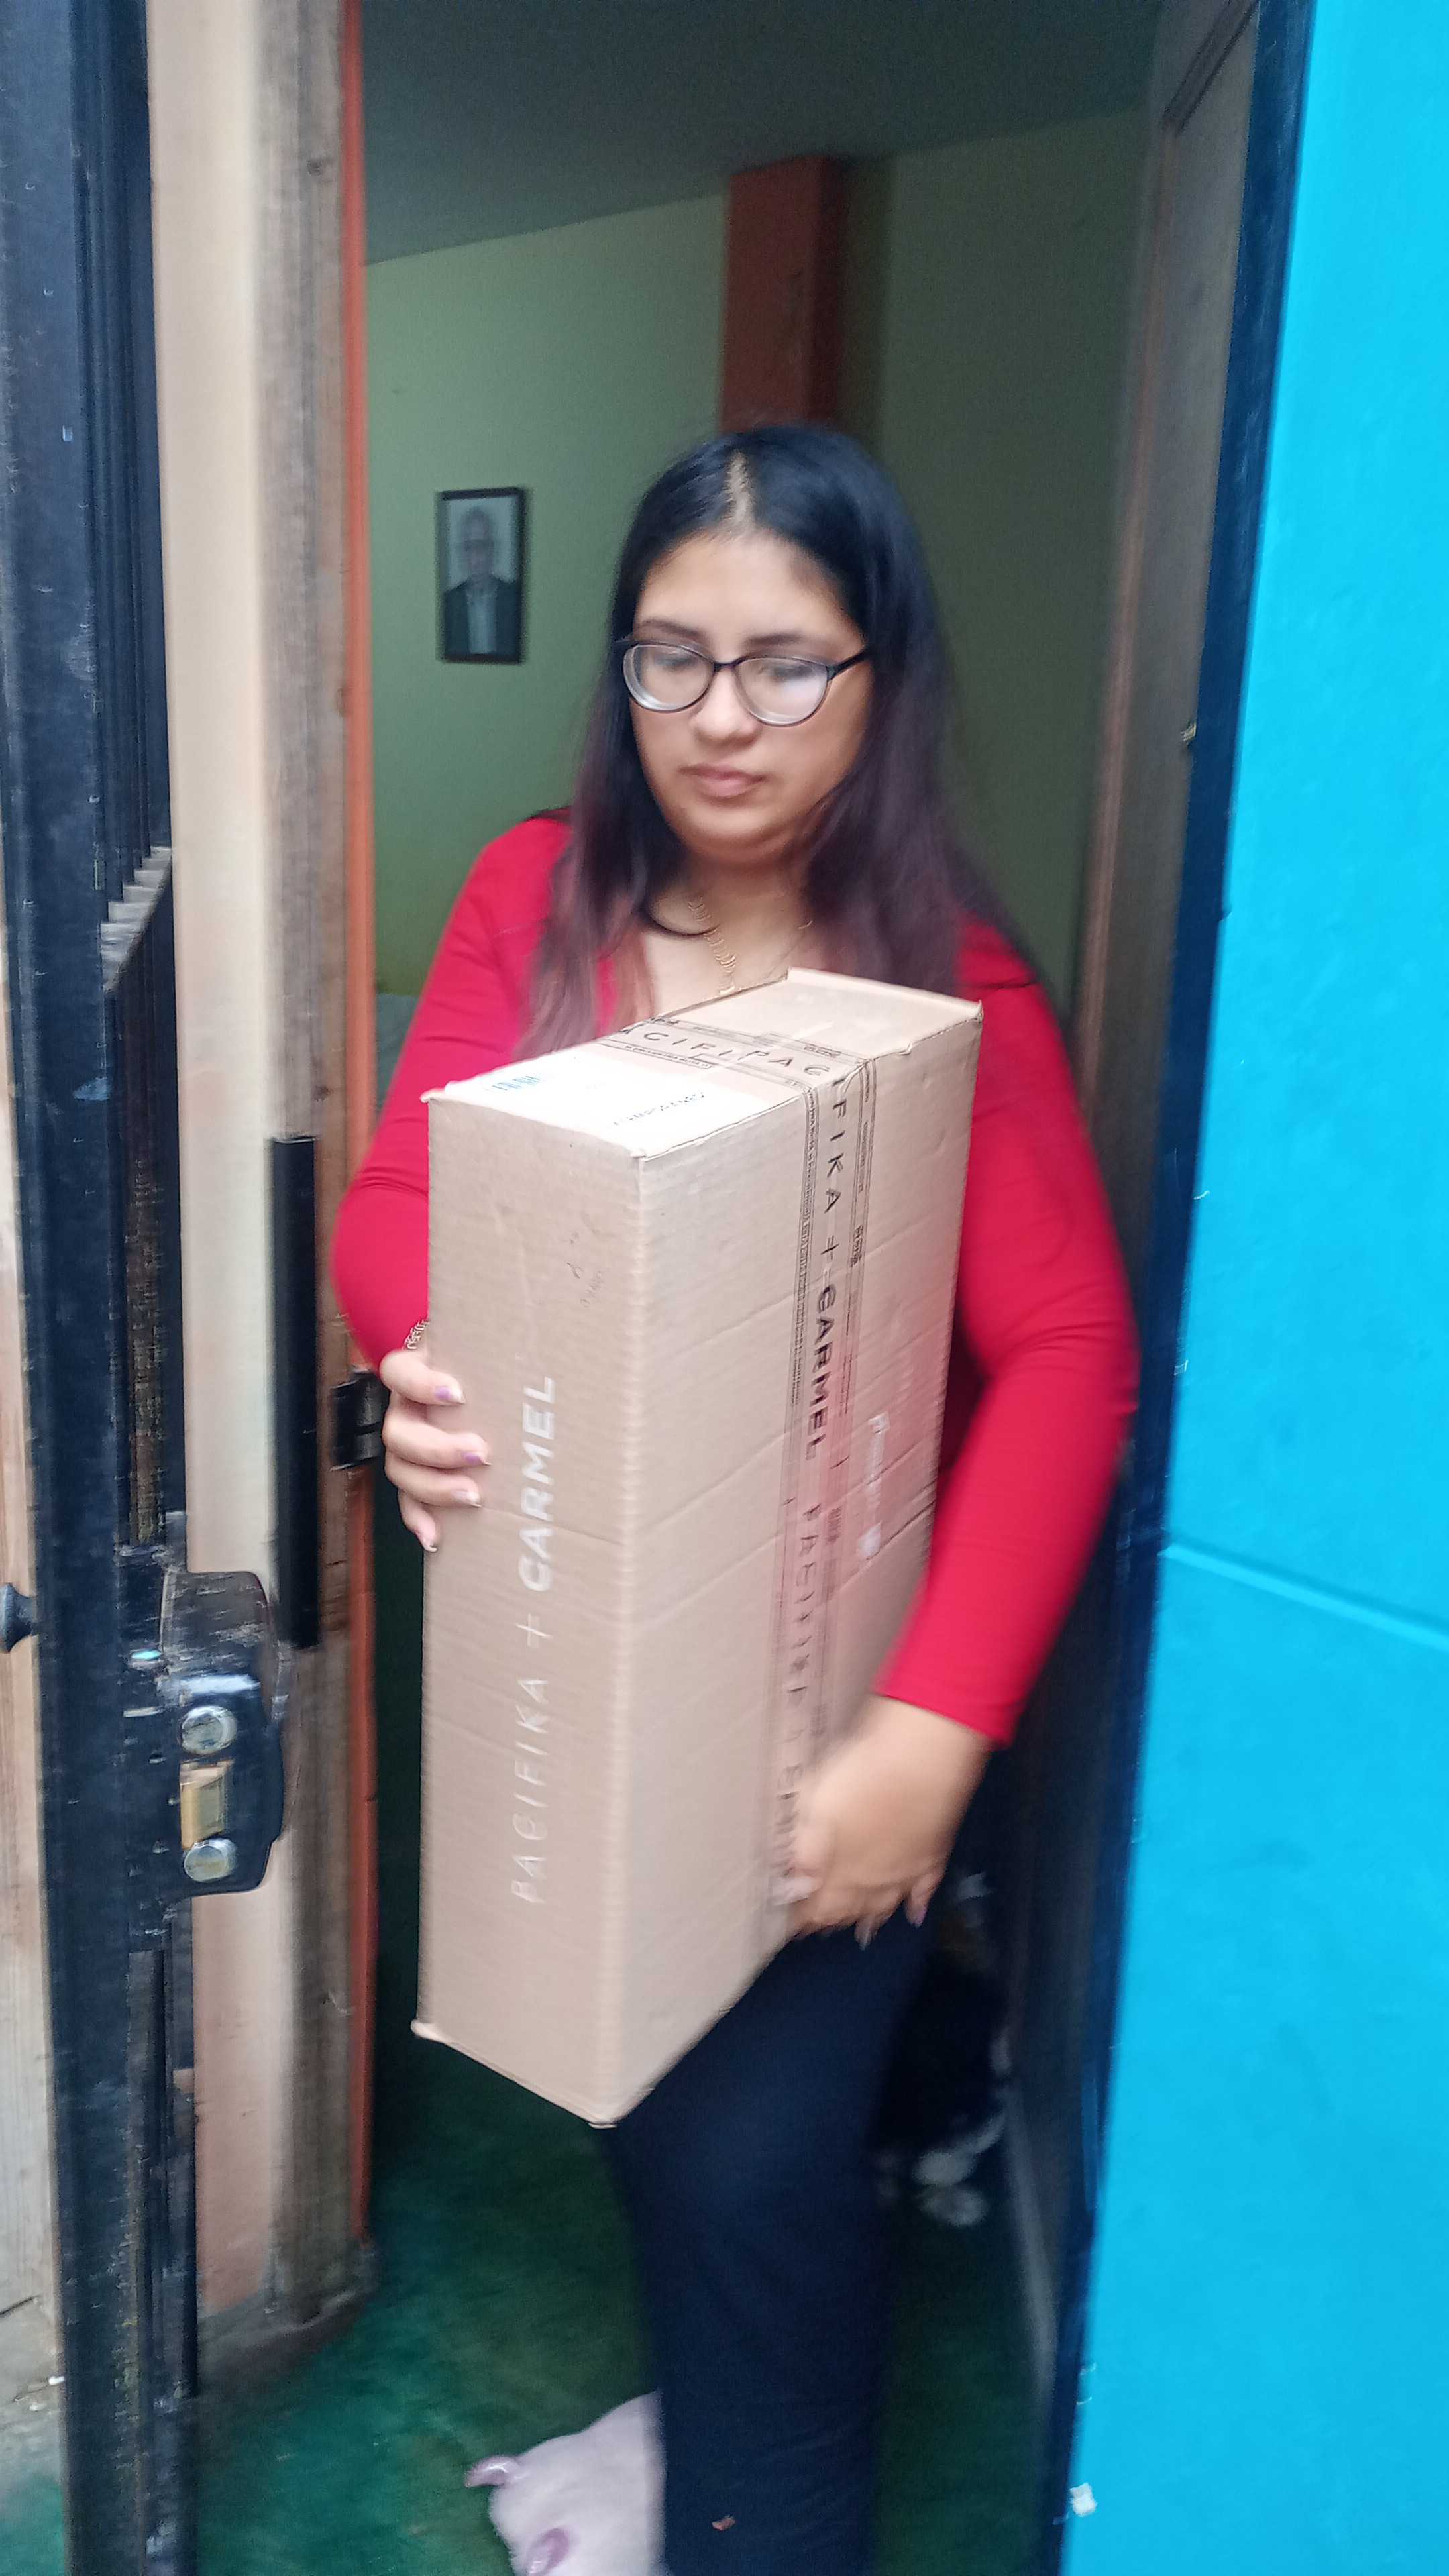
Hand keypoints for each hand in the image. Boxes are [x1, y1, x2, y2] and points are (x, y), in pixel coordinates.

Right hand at [379, 1340, 488, 1552]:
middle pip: (399, 1432)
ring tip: (471, 1495)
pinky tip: (435, 1536)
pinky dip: (420, 1518)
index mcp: (416, 1373)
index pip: (400, 1372)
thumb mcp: (487, 1353)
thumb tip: (551, 1358)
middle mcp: (405, 1409)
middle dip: (437, 1448)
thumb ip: (505, 1352)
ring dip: (433, 1487)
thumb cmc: (485, 1367)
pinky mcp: (417, 1473)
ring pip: (400, 1469)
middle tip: (480, 1453)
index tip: (458, 1394)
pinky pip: (408, 1500)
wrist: (480, 1380)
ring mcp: (408, 1443)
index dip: (421, 1384)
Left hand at [788, 1695, 990, 1938]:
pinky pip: (925, 1889)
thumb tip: (792, 1887)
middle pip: (850, 1908)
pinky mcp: (932, 1853)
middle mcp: (873, 1881)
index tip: (791, 1926)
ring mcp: (906, 1869)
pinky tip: (914, 1914)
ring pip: (885, 1904)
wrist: (920, 1759)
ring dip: (869, 1918)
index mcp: (840, 1873)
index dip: (803, 1916)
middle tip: (820, 1928)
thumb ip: (803, 1853)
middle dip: (832, 1919)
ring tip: (858, 1931)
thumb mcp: (813, 1809)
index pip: (817, 1905)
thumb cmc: (860, 1780)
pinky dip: (917, 1904)